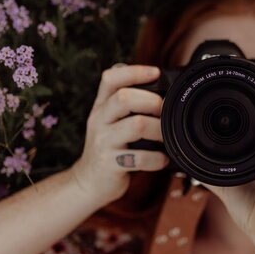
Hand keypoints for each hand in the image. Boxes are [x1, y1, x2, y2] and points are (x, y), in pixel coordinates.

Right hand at [69, 63, 170, 206]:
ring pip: (137, 125)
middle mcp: (100, 120)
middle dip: (152, 101)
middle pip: (124, 98)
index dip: (134, 71)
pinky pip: (139, 158)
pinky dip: (157, 159)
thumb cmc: (109, 147)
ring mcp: (104, 142)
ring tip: (166, 136)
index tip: (156, 72)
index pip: (111, 78)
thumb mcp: (110, 120)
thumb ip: (126, 103)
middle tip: (163, 111)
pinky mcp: (110, 164)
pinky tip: (161, 159)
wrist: (89, 182)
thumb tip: (161, 86)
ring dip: (159, 129)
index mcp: (101, 106)